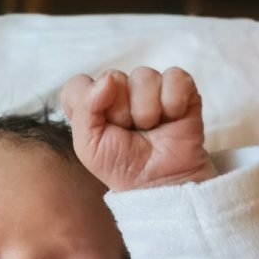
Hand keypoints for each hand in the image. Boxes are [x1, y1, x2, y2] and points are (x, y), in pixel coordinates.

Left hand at [61, 67, 216, 190]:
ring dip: (147, 110)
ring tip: (151, 128)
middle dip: (121, 111)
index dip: (89, 102)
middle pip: (113, 77)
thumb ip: (84, 108)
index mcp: (93, 102)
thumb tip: (109, 78)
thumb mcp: (88, 146)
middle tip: (130, 132)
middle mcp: (120, 90)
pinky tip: (172, 118)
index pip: (80, 83)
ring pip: (144, 76)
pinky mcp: (179, 88)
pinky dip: (173, 102)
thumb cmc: (122, 166)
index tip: (102, 126)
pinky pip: (174, 76)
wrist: (159, 183)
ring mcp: (150, 87)